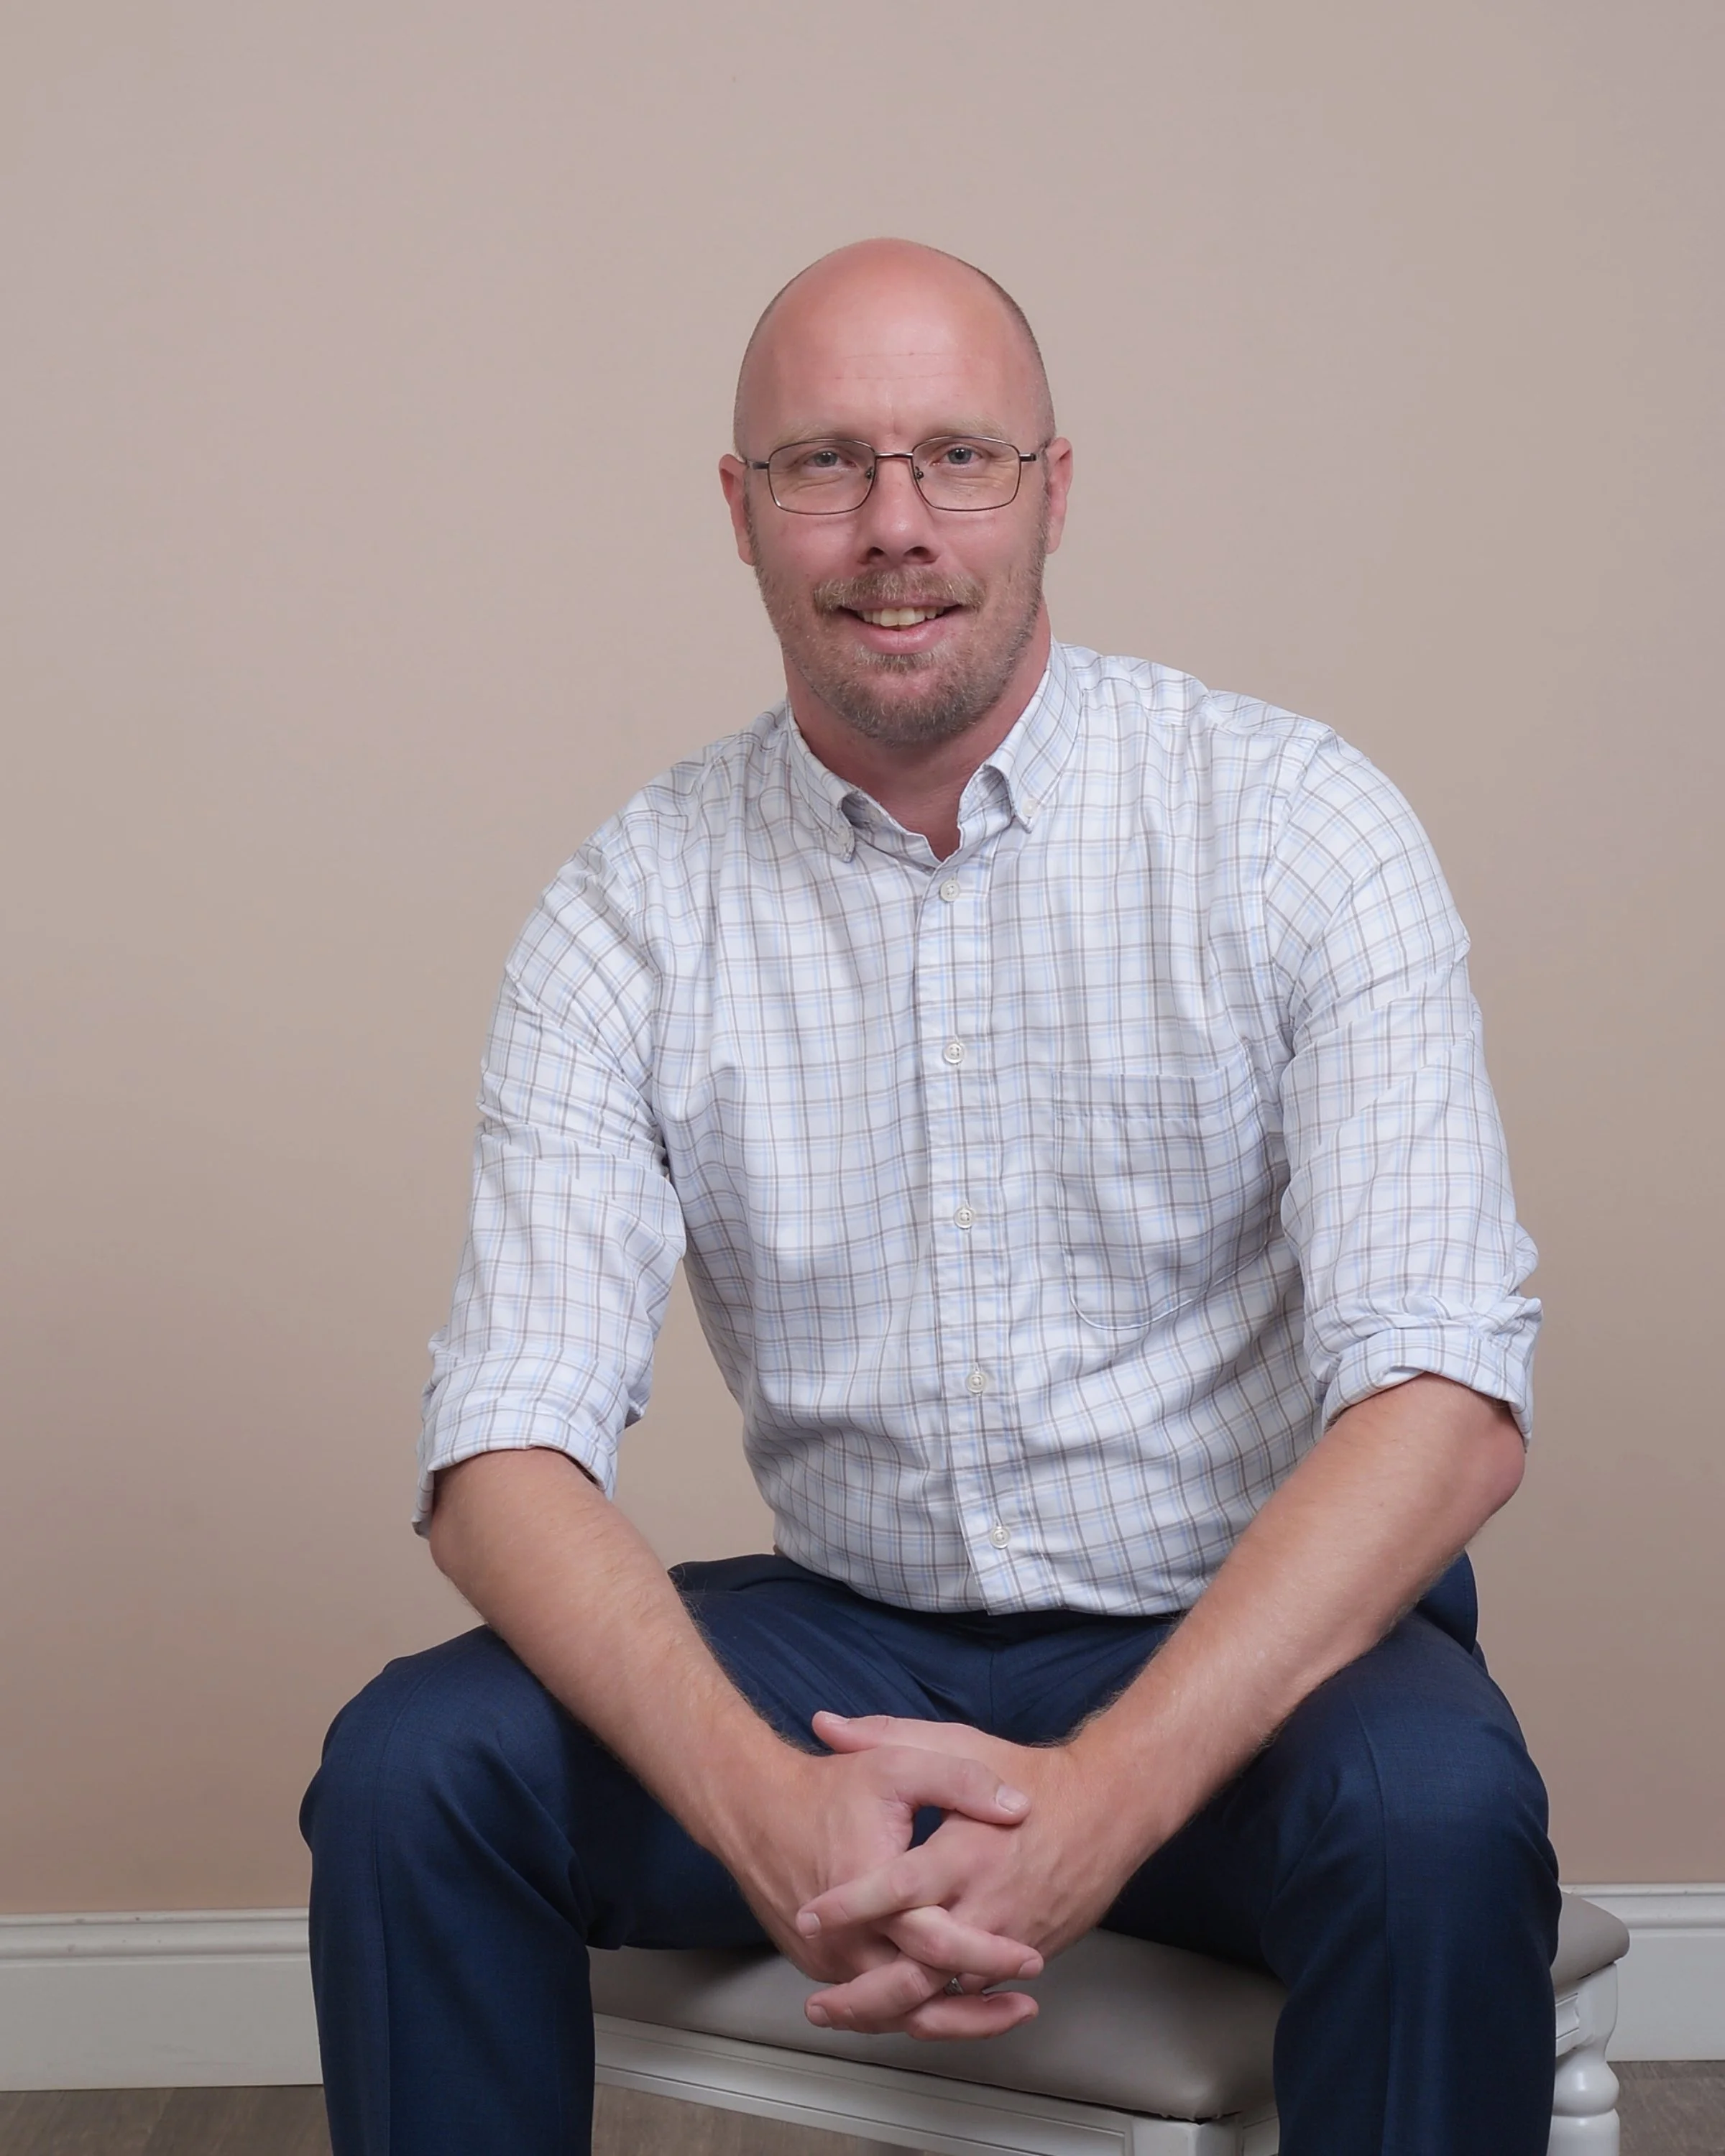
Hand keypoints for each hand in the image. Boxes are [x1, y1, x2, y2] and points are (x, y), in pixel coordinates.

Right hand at [709, 1731, 1046, 2036]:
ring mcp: (831, 1961)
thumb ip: (961, 1781)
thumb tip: (1017, 1808)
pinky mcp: (822, 1967)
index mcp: (872, 1894)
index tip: (1028, 1958)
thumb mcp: (898, 1764)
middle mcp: (847, 1941)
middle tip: (1025, 2001)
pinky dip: (912, 2011)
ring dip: (950, 2022)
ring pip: (897, 2015)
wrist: (751, 1806)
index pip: (938, 1944)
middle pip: (920, 1999)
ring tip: (997, 2016)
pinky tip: (945, 2005)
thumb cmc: (826, 1788)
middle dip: (977, 2009)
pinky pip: (873, 2006)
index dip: (989, 1954)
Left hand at [794, 1713, 1143, 2038]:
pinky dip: (947, 2001)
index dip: (851, 1906)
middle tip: (820, 2005)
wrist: (1111, 1807)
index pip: (899, 1888)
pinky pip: (982, 1988)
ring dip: (902, 2007)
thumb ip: (888, 1735)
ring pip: (950, 1988)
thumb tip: (825, 1723)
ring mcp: (1012, 1934)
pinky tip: (909, 2006)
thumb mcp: (959, 1745)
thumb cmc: (1032, 1774)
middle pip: (920, 1962)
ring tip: (850, 2015)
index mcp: (965, 1851)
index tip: (810, 1916)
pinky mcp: (1032, 1951)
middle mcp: (988, 1901)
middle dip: (867, 1992)